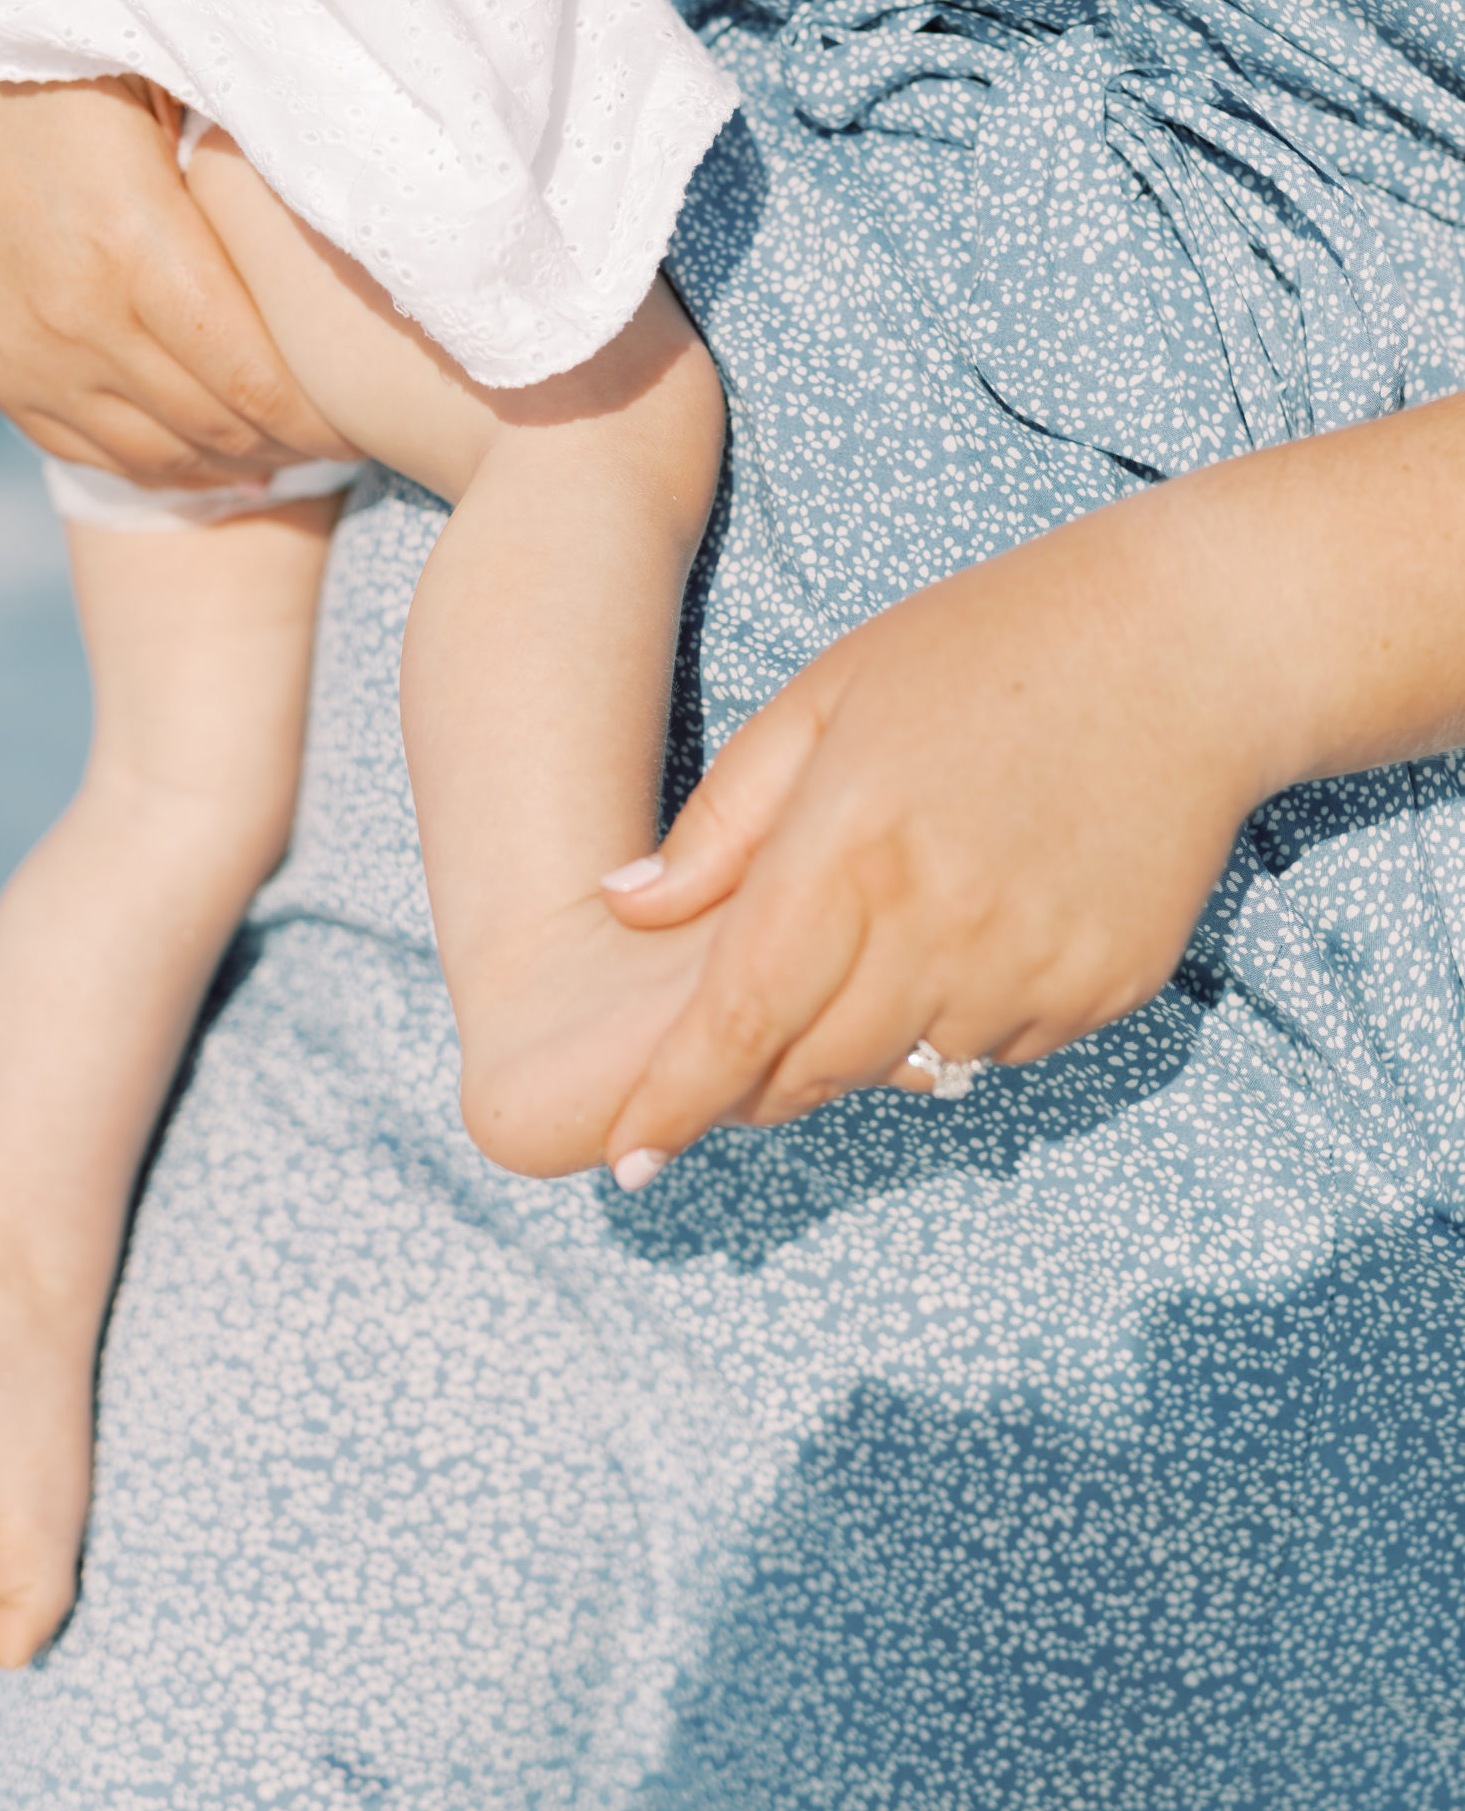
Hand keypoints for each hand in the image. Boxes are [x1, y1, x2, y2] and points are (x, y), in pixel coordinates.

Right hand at [0, 0, 346, 485]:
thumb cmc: (62, 40)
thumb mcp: (167, 86)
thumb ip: (243, 170)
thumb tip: (353, 207)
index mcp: (137, 252)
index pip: (260, 383)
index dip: (324, 417)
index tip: (369, 417)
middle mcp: (77, 323)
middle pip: (215, 430)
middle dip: (290, 446)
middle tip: (345, 438)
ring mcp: (23, 354)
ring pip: (152, 455)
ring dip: (226, 464)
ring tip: (284, 455)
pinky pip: (80, 448)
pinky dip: (152, 467)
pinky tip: (202, 462)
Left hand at [600, 482, 1287, 1174]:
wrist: (1188, 650)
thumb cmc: (983, 654)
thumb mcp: (825, 700)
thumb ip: (722, 822)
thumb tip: (622, 906)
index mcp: (850, 846)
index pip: (739, 1017)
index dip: (676, 1098)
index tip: (627, 1160)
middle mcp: (938, 925)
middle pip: (813, 1066)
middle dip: (757, 1082)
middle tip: (736, 1055)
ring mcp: (1030, 967)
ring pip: (907, 1070)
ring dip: (867, 1040)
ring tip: (892, 930)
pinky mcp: (1104, 989)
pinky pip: (1000, 1050)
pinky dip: (963, 1017)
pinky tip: (982, 923)